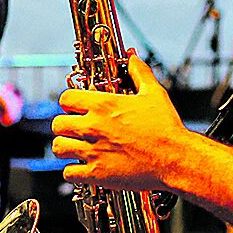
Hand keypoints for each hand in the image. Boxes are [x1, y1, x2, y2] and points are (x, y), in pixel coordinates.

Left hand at [52, 55, 189, 192]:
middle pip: (58, 124)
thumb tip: (132, 58)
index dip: (70, 103)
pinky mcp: (96, 174)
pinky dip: (74, 171)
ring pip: (58, 148)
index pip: (66, 98)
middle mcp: (93, 127)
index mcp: (103, 105)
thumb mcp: (154, 93)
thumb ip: (139, 72)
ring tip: (76, 148)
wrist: (175, 159)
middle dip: (65, 126)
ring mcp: (92, 151)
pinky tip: (83, 168)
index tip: (76, 108)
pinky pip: (69, 173)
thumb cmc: (166, 128)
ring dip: (66, 147)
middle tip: (76, 130)